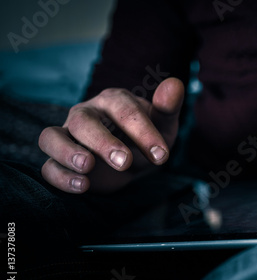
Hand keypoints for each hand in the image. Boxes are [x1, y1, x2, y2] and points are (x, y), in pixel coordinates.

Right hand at [38, 77, 183, 193]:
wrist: (130, 163)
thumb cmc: (145, 140)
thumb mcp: (162, 126)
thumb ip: (167, 107)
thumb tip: (176, 84)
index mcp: (113, 101)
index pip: (123, 109)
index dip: (142, 131)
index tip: (161, 154)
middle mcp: (85, 114)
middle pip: (83, 121)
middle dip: (102, 142)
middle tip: (125, 163)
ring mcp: (68, 136)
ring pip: (51, 137)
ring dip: (67, 152)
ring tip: (88, 168)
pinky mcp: (58, 161)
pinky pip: (48, 167)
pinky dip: (61, 177)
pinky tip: (83, 186)